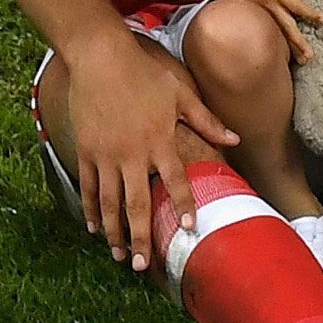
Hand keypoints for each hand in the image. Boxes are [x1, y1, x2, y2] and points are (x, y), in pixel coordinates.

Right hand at [67, 35, 238, 271]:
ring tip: (119, 256)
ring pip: (109, 203)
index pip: (176, 181)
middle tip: (143, 265)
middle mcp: (132, 154)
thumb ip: (207, 120)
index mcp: (160, 141)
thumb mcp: (180, 94)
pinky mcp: (86, 150)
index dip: (185, 205)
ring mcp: (106, 154)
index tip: (191, 228)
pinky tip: (93, 228)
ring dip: (114, 233)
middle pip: (137, 205)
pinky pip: (88, 187)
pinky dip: (90, 210)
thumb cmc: (144, 73)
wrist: (100, 57)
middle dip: (141, 237)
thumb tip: (236, 138)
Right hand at [201, 0, 322, 61]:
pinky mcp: (250, 15)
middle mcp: (268, 5)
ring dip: (289, 47)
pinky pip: (266, 30)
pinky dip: (276, 42)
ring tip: (300, 61)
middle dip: (300, 42)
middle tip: (310, 57)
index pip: (297, 5)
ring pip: (277, 33)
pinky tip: (282, 50)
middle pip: (288, 27)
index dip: (310, 14)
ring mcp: (259, 12)